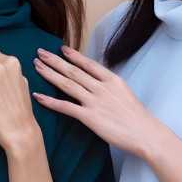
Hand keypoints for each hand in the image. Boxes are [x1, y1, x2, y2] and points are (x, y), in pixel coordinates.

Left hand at [32, 45, 165, 159]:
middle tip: (40, 52)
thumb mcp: (124, 94)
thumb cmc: (136, 118)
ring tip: (36, 66)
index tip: (60, 49)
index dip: (73, 55)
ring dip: (50, 74)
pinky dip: (50, 101)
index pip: (89, 64)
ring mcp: (95, 101)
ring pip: (67, 84)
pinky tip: (38, 96)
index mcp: (112, 80)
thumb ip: (109, 87)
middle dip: (55, 60)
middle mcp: (102, 87)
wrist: (145, 133)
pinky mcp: (90, 117)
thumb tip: (98, 83)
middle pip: (74, 71)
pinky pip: (66, 107)